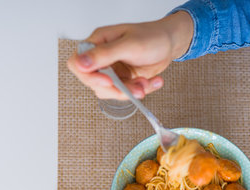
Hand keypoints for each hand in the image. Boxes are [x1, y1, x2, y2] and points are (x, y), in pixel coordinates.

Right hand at [67, 11, 192, 99]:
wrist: (171, 43)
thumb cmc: (152, 36)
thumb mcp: (129, 45)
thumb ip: (104, 54)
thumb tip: (80, 63)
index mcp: (98, 43)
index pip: (77, 64)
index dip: (89, 76)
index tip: (108, 81)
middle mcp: (103, 58)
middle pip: (95, 83)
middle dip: (116, 89)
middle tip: (134, 89)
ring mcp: (113, 70)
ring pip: (111, 91)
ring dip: (130, 91)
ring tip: (146, 83)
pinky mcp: (124, 79)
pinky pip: (127, 92)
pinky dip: (141, 90)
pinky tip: (153, 81)